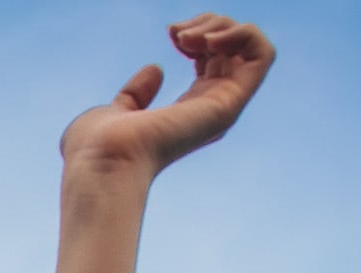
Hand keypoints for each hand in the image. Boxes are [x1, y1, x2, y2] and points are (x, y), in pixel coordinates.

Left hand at [58, 14, 274, 176]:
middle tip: (178, 34)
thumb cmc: (97, 149)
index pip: (216, 60)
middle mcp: (211, 110)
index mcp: (189, 111)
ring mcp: (222, 108)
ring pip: (253, 47)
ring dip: (224, 26)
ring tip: (188, 37)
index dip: (201, 34)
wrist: (102, 160)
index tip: (172, 35)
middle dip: (211, 23)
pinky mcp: (228, 104)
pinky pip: (263, 54)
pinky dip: (241, 33)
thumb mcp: (119, 110)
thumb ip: (137, 94)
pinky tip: (207, 40)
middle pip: (235, 49)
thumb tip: (155, 69)